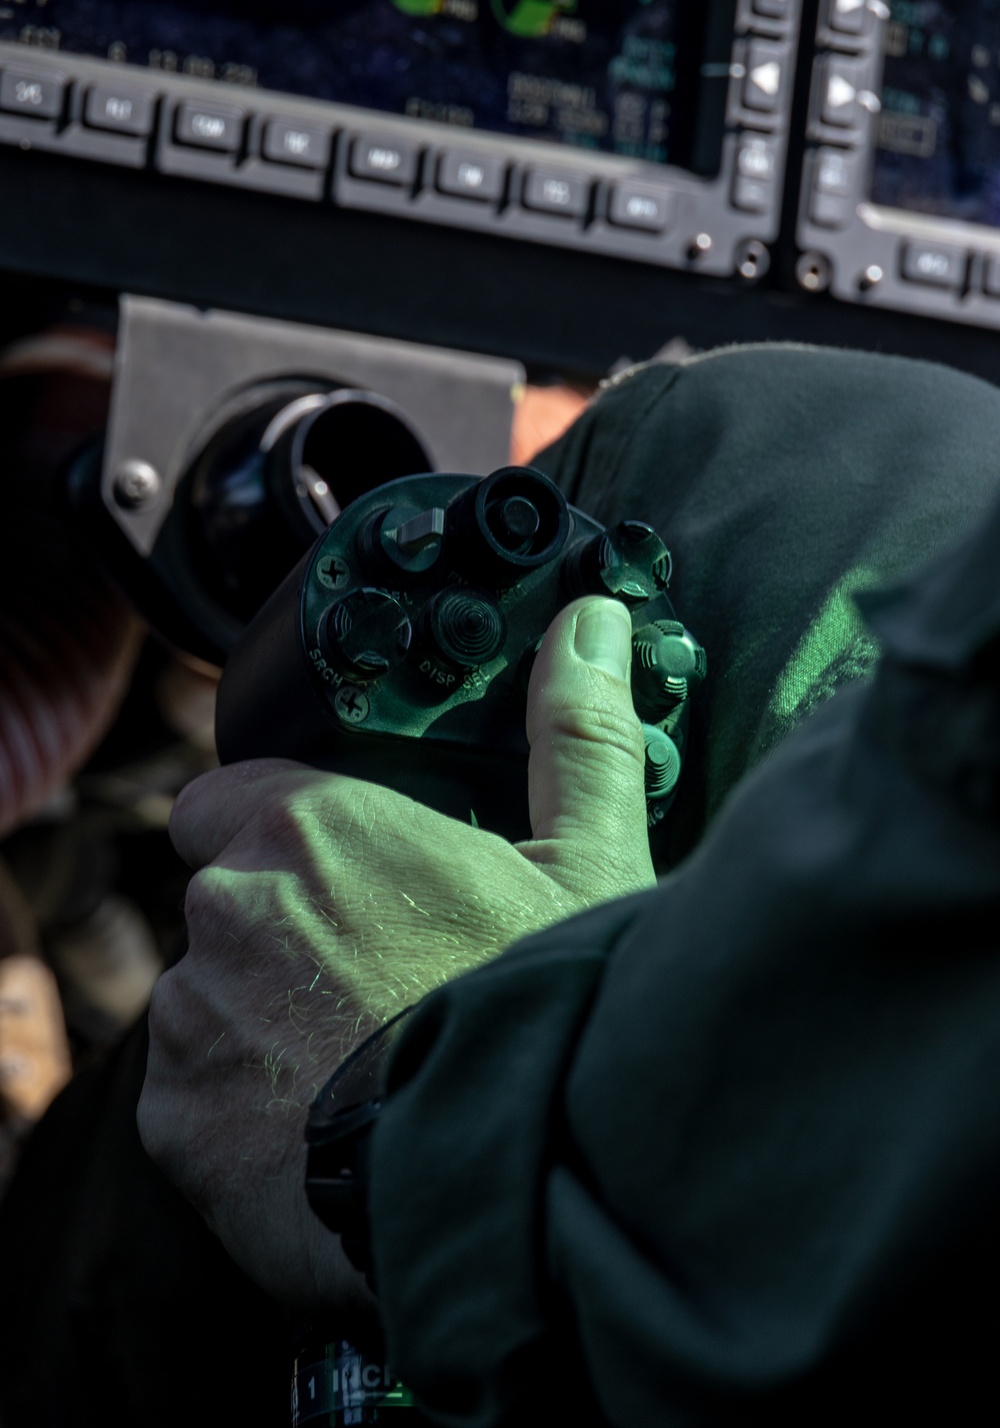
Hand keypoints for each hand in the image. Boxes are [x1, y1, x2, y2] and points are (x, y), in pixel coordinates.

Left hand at [137, 595, 652, 1310]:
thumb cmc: (544, 1011)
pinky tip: (328, 1131)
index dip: (276, 834)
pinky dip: (244, 1109)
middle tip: (380, 984)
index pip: (228, 799)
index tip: (338, 877)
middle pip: (228, 905)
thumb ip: (575, 733)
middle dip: (284, 937)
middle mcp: (230, 907)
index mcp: (314, 828)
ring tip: (363, 1068)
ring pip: (210, 1000)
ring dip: (263, 1022)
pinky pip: (197, 1093)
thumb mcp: (588, 863)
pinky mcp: (175, 1119)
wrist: (511, 1183)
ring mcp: (193, 1016)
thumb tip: (592, 620)